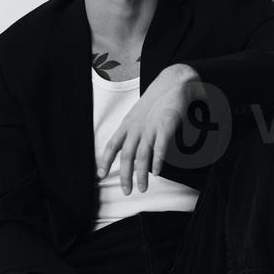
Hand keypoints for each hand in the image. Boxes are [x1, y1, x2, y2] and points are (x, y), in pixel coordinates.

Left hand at [96, 63, 201, 194]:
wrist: (173, 83)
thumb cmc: (157, 101)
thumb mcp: (138, 115)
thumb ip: (134, 131)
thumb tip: (131, 149)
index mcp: (128, 124)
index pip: (112, 144)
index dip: (105, 160)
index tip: (101, 174)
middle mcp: (136, 127)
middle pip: (126, 156)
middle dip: (125, 176)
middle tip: (126, 191)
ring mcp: (150, 127)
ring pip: (141, 156)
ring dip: (141, 175)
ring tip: (141, 188)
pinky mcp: (165, 126)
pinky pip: (159, 148)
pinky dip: (157, 162)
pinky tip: (156, 172)